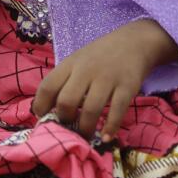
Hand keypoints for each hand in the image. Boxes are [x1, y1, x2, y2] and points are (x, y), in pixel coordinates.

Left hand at [32, 18, 177, 141]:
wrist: (136, 41)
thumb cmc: (101, 55)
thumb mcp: (78, 60)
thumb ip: (63, 80)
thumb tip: (44, 111)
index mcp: (71, 63)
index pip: (48, 86)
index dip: (41, 106)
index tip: (44, 117)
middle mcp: (88, 70)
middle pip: (67, 101)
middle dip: (64, 120)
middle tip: (69, 125)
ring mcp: (109, 77)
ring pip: (90, 109)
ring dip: (85, 128)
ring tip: (85, 134)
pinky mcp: (128, 85)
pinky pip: (117, 110)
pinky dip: (110, 127)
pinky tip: (106, 136)